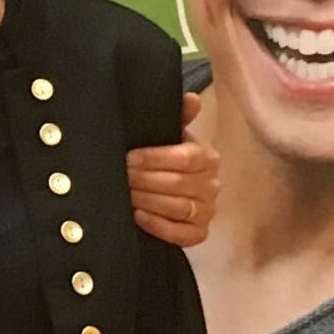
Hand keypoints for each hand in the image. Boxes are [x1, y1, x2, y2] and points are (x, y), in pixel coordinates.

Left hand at [126, 92, 218, 247]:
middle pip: (179, 184)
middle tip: (121, 177)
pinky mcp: (199, 233)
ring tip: (126, 195)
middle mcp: (212, 185)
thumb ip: (178, 117)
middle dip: (144, 180)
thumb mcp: (169, 136)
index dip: (155, 158)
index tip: (129, 157)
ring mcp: (207, 211)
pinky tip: (138, 216)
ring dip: (148, 201)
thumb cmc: (166, 159)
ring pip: (179, 208)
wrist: (170, 190)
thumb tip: (191, 98)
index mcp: (207, 158)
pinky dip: (159, 226)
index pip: (187, 158)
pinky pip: (182, 235)